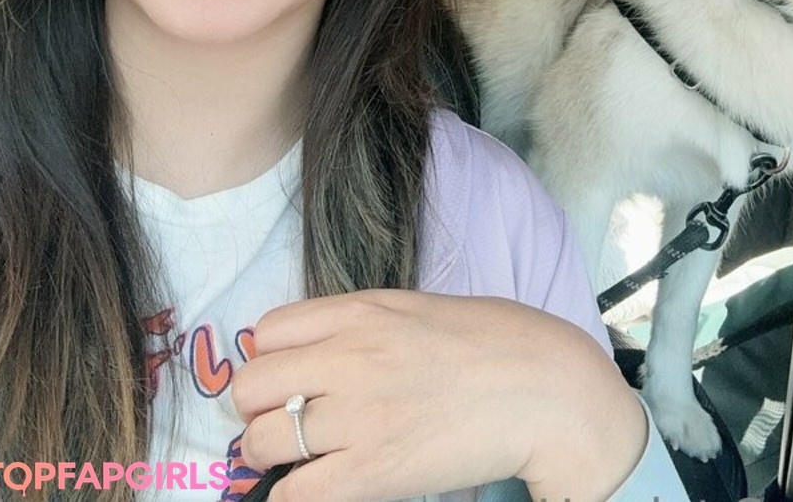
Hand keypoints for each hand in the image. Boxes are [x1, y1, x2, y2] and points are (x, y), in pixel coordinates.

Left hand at [234, 289, 647, 501]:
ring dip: (269, 454)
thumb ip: (361, 324)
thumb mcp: (415, 310)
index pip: (268, 331)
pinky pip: (292, 493)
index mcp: (361, 312)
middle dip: (259, 408)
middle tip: (286, 420)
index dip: (271, 358)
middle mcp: (349, 358)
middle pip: (250, 386)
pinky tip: (316, 487)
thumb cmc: (490, 343)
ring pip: (261, 442)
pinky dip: (291, 495)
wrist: (542, 388)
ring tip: (298, 459)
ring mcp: (357, 416)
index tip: (289, 377)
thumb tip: (317, 352)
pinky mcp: (372, 472)